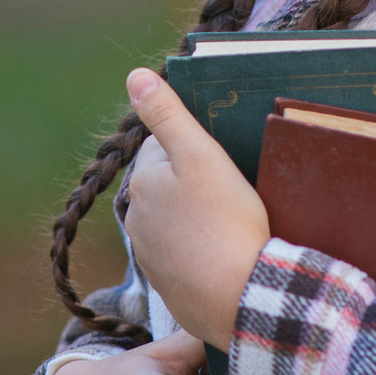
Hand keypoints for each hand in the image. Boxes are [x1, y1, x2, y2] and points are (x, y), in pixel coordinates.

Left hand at [121, 68, 270, 349]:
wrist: (240, 298)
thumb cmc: (226, 221)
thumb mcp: (202, 156)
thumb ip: (167, 114)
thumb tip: (135, 76)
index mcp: (142, 182)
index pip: (163, 146)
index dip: (196, 147)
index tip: (223, 161)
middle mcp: (136, 218)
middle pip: (167, 184)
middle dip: (193, 183)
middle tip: (233, 191)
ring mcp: (151, 256)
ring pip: (175, 220)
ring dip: (196, 218)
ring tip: (233, 223)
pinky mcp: (170, 285)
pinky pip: (184, 256)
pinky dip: (201, 251)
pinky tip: (227, 253)